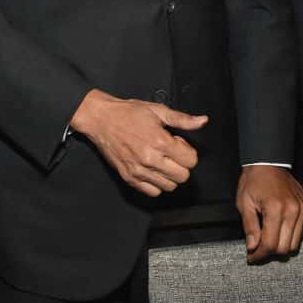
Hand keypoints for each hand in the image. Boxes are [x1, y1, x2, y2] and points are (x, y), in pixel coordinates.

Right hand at [70, 89, 207, 197]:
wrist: (101, 119)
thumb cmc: (127, 113)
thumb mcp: (158, 110)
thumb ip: (182, 119)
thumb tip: (202, 121)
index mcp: (160, 141)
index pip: (191, 161)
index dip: (187, 151)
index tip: (178, 143)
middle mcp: (150, 159)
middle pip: (183, 176)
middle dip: (181, 164)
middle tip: (170, 152)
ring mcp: (139, 171)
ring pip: (169, 187)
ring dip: (170, 175)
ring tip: (160, 160)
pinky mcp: (129, 178)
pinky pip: (152, 192)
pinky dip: (156, 184)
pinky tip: (152, 169)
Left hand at [236, 165, 302, 262]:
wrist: (268, 162)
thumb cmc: (254, 180)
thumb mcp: (244, 203)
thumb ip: (249, 227)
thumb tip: (252, 247)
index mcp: (275, 208)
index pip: (271, 244)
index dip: (259, 254)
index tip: (251, 256)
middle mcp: (292, 210)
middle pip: (284, 248)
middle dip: (269, 253)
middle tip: (257, 250)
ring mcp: (302, 208)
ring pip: (295, 243)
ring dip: (280, 246)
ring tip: (267, 240)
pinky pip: (301, 231)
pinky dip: (289, 235)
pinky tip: (278, 230)